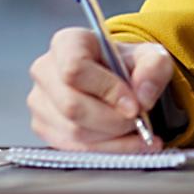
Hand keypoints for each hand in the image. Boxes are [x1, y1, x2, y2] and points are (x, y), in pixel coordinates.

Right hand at [27, 27, 174, 152]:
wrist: (118, 79)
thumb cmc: (128, 64)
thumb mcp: (151, 56)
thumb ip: (153, 69)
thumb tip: (142, 97)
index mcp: (67, 43)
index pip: (74, 69)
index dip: (107, 90)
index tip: (134, 104)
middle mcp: (45, 71)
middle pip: (72, 106)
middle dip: (113, 120)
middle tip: (139, 120)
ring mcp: (40, 102)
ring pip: (73, 132)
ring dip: (112, 138)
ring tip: (138, 131)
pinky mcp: (44, 128)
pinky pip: (73, 149)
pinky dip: (107, 150)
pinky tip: (129, 144)